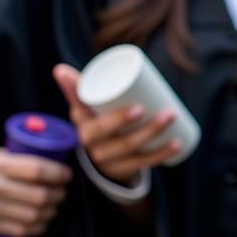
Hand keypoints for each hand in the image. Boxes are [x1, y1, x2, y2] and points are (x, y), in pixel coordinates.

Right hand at [0, 147, 70, 236]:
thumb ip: (20, 156)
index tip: (67, 175)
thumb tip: (57, 154)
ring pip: (33, 214)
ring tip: (55, 206)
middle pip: (39, 195)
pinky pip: (20, 230)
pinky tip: (43, 222)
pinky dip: (37, 227)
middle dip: (59, 194)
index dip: (58, 174)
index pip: (37, 170)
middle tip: (63, 192)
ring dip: (51, 212)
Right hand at [53, 64, 182, 184]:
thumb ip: (78, 86)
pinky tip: (177, 143)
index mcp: (83, 124)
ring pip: (131, 150)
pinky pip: (142, 164)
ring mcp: (106, 158)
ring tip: (174, 119)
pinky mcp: (121, 168)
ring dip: (156, 137)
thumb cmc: (97, 116)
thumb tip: (58, 68)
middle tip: (167, 112)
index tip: (139, 108)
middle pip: (119, 140)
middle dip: (143, 127)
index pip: (98, 124)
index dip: (116, 118)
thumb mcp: (88, 104)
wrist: (101, 149)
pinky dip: (161, 154)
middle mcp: (91, 144)